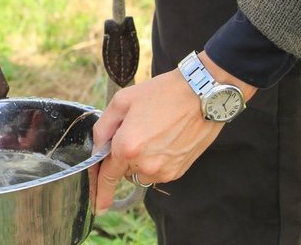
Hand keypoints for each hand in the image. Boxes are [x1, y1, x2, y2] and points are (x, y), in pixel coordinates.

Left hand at [91, 51, 255, 213]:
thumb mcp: (122, 101)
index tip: (97, 207)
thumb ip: (103, 127)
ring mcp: (163, 170)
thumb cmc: (162, 94)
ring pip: (140, 172)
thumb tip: (97, 148)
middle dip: (124, 155)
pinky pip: (157, 171)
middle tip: (137, 130)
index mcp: (126, 147)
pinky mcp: (178, 171)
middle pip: (123, 170)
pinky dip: (156, 160)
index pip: (106, 176)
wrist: (202, 95)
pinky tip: (166, 140)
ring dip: (141, 159)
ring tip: (154, 133)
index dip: (99, 191)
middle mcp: (144, 164)